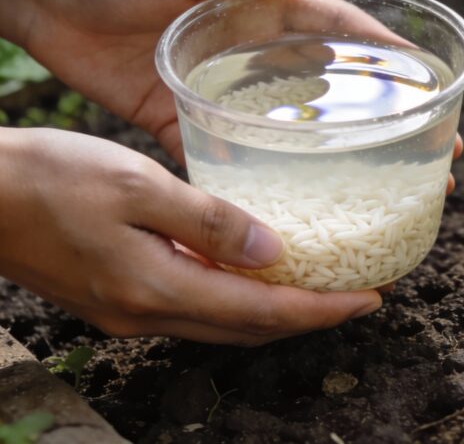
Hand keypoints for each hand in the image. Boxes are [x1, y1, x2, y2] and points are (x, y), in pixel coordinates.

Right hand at [0, 127, 386, 345]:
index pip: (263, 314)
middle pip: (249, 329)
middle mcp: (147, 313)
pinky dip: (235, 297)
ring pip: (223, 323)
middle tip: (358, 294)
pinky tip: (251, 270)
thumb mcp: (137, 185)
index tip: (371, 299)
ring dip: (274, 310)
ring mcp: (129, 311)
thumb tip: (273, 250)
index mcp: (158, 288)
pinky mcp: (116, 297)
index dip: (322, 311)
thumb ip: (208, 222)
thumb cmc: (47, 179)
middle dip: (308, 316)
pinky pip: (194, 308)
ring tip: (319, 285)